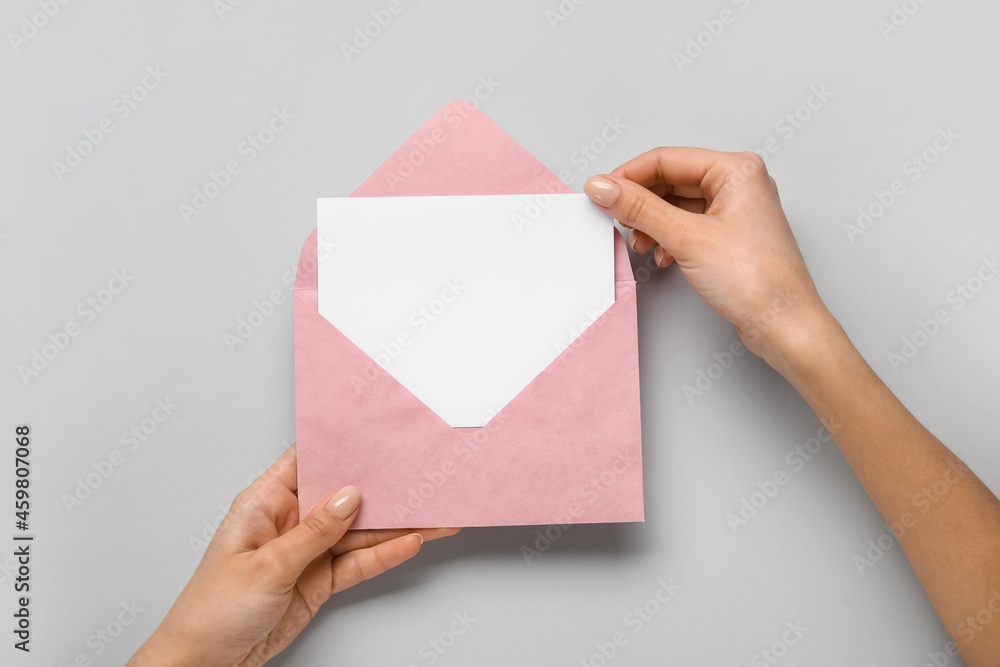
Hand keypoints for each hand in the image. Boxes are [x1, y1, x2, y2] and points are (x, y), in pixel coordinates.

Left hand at [128, 445, 458, 666]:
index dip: (339, 446)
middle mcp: (288, 521)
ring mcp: (306, 551)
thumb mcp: (266, 566)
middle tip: (418, 478)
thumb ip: (313, 532)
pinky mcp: (318, 579)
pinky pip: (357, 562)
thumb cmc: (212, 611)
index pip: (307, 461)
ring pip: (358, 531)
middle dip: (379, 487)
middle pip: (342, 496)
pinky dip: (384, 555)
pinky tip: (409, 542)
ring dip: (394, 525)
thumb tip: (349, 496)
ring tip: (431, 516)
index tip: (374, 434)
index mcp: (264, 502)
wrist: (205, 664)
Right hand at [584, 147, 833, 372]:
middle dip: (641, 203)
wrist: (784, 325)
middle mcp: (740, 184)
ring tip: (640, 243)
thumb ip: (640, 209)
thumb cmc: (757, 281)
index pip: (666, 159)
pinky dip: (668, 237)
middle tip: (615, 219)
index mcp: (737, 170)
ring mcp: (737, 210)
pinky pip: (688, 224)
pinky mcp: (731, 236)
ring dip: (653, 223)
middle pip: (671, 180)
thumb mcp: (686, 238)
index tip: (601, 192)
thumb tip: (605, 187)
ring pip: (677, 204)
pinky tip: (661, 255)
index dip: (628, 176)